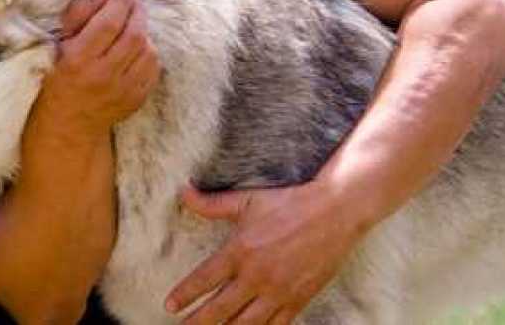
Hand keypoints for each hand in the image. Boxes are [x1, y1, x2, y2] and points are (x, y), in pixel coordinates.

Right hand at [35, 0, 160, 137]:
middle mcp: (103, 76)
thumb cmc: (59, 79)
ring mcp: (123, 91)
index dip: (121, 1)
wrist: (70, 124)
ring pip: (148, 50)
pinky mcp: (136, 99)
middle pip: (134, 35)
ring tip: (133, 26)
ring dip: (144, 32)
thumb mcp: (58, 45)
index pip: (109, 23)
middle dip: (137, 11)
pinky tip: (138, 49)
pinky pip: (154, 68)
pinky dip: (149, 52)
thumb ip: (78, 16)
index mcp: (78, 60)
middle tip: (133, 1)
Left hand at [166, 182, 364, 324]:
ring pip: (246, 323)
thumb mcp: (246, 200)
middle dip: (198, 322)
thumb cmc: (288, 203)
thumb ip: (212, 204)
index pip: (204, 279)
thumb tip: (183, 193)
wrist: (334, 212)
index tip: (169, 305)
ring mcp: (279, 291)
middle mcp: (257, 276)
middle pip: (220, 309)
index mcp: (240, 251)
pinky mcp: (299, 299)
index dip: (185, 294)